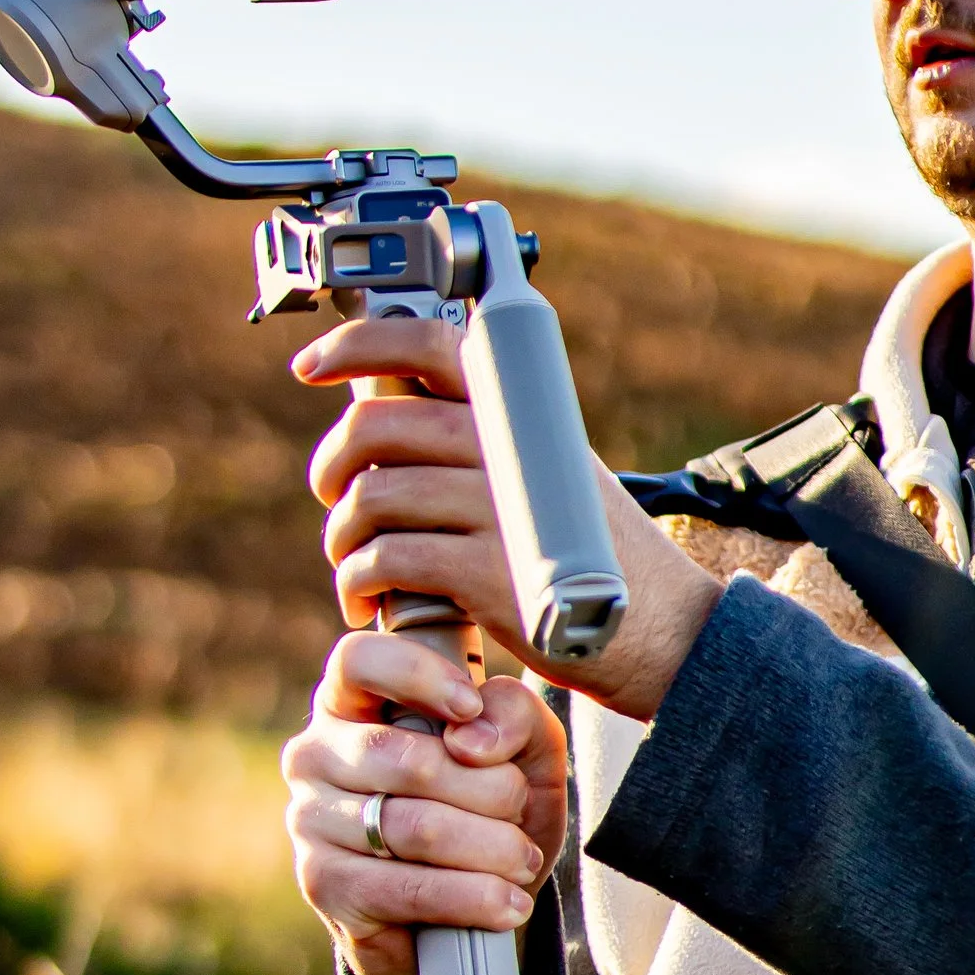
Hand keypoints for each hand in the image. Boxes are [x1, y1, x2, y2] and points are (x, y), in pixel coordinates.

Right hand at [283, 626, 567, 974]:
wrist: (471, 907)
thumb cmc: (490, 811)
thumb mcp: (524, 752)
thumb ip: (514, 715)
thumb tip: (471, 737)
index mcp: (353, 703)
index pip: (360, 660)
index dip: (418, 675)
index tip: (470, 707)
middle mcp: (316, 755)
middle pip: (409, 758)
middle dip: (490, 791)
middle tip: (519, 812)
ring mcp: (311, 821)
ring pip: (415, 827)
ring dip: (490, 849)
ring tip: (521, 861)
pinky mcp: (324, 886)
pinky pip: (406, 889)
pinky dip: (471, 898)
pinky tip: (507, 904)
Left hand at [293, 312, 721, 719]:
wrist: (663, 631)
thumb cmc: (596, 558)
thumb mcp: (553, 474)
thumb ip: (488, 442)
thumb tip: (392, 418)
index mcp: (520, 413)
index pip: (429, 343)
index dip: (356, 343)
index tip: (310, 365)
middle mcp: (507, 447)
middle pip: (376, 426)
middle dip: (332, 466)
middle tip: (333, 498)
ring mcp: (496, 506)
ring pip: (371, 497)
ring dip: (342, 539)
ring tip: (353, 568)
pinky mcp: (485, 570)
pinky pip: (385, 559)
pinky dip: (359, 584)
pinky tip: (368, 604)